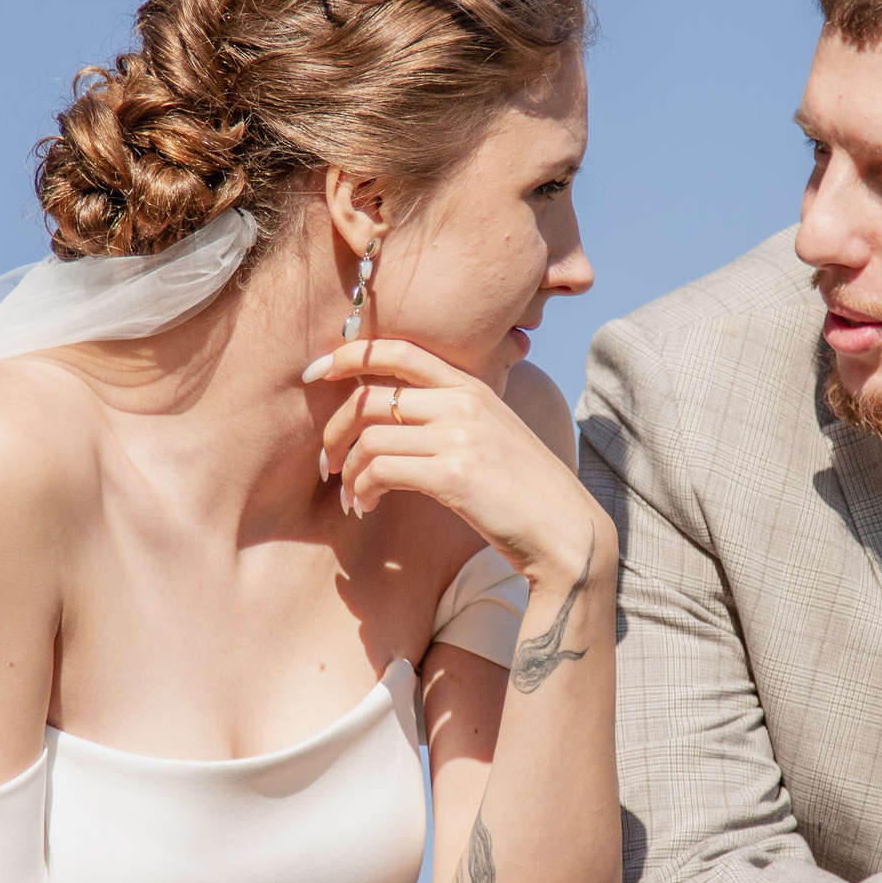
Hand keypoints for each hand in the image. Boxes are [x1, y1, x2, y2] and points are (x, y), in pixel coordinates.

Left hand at [307, 339, 613, 588]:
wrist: (565, 532)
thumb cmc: (526, 492)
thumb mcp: (494, 437)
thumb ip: (454, 417)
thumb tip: (398, 417)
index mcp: (472, 387)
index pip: (399, 350)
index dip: (349, 354)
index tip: (316, 372)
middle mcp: (464, 403)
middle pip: (371, 397)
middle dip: (335, 430)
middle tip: (326, 461)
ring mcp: (460, 436)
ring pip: (370, 436)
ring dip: (348, 470)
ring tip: (351, 495)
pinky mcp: (453, 475)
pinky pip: (380, 470)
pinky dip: (362, 489)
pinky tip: (366, 506)